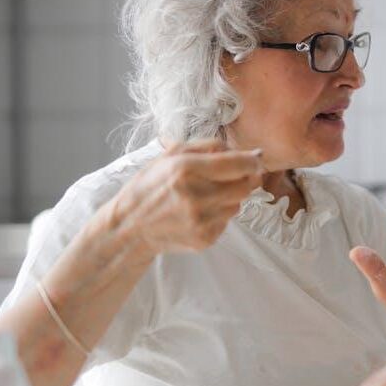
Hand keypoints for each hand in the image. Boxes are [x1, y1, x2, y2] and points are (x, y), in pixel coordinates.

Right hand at [108, 139, 262, 256]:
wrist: (130, 226)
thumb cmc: (150, 186)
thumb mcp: (171, 155)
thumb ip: (209, 146)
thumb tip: (246, 151)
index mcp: (186, 169)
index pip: (239, 164)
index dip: (253, 161)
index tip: (255, 159)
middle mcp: (196, 196)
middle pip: (246, 185)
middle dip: (245, 177)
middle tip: (234, 175)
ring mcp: (201, 221)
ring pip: (239, 203)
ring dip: (231, 196)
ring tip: (207, 194)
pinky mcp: (205, 238)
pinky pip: (227, 221)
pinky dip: (220, 213)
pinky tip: (200, 211)